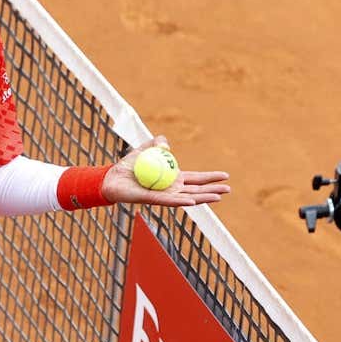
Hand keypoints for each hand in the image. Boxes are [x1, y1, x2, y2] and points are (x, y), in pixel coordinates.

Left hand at [102, 136, 230, 206]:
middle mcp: (171, 189)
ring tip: (218, 197)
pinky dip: (181, 200)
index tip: (225, 176)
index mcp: (173, 178)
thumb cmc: (128, 166)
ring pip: (187, 198)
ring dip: (203, 198)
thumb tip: (164, 140)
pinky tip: (192, 200)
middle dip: (213, 190)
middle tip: (229, 189)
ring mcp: (164, 195)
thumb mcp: (144, 149)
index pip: (196, 179)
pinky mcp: (153, 200)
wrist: (111, 177)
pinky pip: (169, 201)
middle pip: (196, 190)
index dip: (211, 178)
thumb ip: (155, 145)